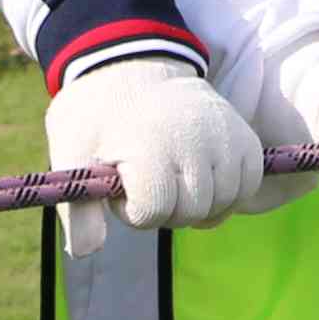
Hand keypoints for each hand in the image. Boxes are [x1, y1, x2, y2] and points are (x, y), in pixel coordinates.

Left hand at [42, 52, 266, 254]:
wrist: (133, 66)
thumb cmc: (98, 115)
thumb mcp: (72, 154)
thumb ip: (78, 207)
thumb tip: (85, 252)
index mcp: (150, 146)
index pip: (153, 212)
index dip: (132, 209)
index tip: (122, 181)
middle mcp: (196, 141)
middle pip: (190, 212)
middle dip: (165, 208)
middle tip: (147, 177)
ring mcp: (227, 139)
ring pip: (221, 204)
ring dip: (197, 203)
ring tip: (173, 175)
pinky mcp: (246, 139)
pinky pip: (247, 186)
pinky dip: (226, 192)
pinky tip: (202, 178)